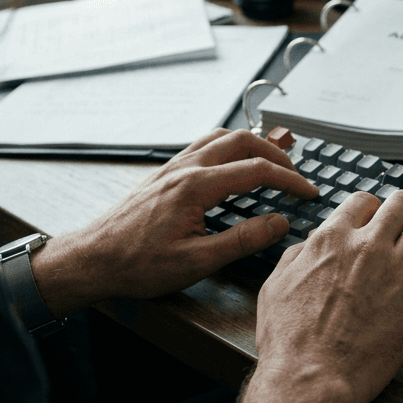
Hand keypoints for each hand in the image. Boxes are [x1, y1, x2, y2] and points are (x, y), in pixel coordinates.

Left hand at [32, 128, 318, 316]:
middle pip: (242, 141)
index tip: (309, 192)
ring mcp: (172, 167)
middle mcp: (184, 168)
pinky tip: (233, 164)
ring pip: (221, 137)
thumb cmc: (137, 265)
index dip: (290, 180)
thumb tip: (279, 223)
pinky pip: (203, 145)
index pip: (256, 171)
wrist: (92, 259)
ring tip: (272, 160)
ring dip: (251, 144)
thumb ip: (243, 240)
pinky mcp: (164, 174)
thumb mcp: (197, 262)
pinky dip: (228, 147)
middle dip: (276, 153)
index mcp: (195, 187)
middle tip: (296, 174)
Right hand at [251, 189, 402, 402]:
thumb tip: (310, 244)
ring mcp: (397, 271)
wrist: (312, 378)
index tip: (378, 218)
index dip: (373, 208)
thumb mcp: (276, 287)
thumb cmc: (289, 341)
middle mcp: (368, 246)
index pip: (362, 201)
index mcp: (332, 239)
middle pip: (402, 203)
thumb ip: (296, 257)